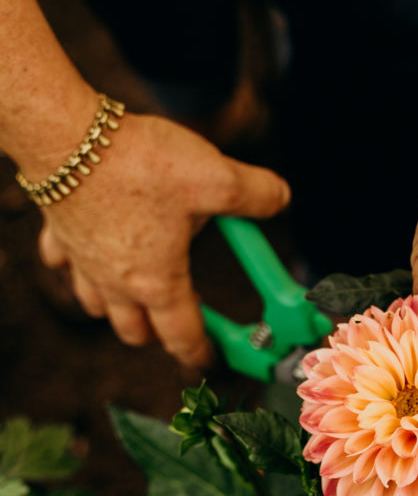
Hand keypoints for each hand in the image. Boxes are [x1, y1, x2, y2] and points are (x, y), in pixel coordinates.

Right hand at [36, 110, 289, 366]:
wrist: (66, 135)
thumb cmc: (139, 163)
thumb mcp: (216, 178)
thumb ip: (257, 194)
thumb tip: (281, 198)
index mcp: (158, 282)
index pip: (182, 337)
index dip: (200, 354)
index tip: (208, 360)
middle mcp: (116, 283)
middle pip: (134, 332)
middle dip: (157, 335)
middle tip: (176, 321)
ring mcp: (82, 262)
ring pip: (95, 306)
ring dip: (117, 308)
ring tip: (138, 292)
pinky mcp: (58, 234)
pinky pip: (64, 265)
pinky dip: (78, 268)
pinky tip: (91, 253)